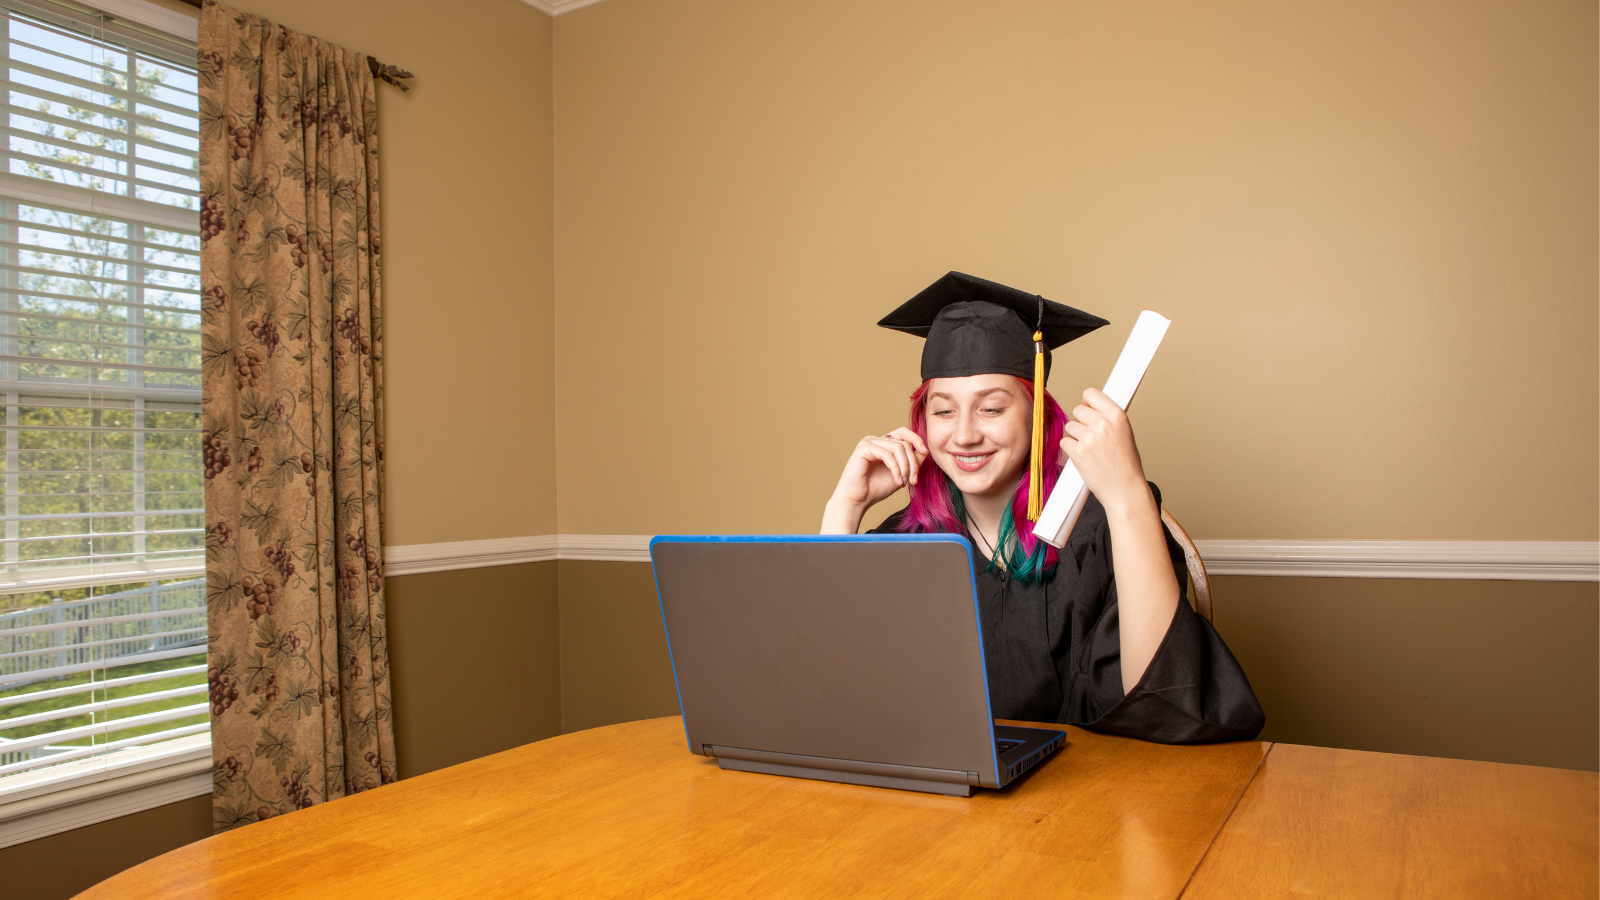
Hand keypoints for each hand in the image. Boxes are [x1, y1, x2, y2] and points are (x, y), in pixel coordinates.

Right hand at [821, 428, 927, 532]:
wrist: (858, 501)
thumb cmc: (876, 488)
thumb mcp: (901, 473)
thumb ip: (912, 461)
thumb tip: (924, 449)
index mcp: (883, 444)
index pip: (903, 433)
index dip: (916, 439)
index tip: (925, 452)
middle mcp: (876, 440)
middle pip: (904, 442)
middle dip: (913, 462)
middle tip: (913, 480)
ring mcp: (868, 443)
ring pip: (898, 447)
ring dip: (905, 467)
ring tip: (904, 482)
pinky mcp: (863, 448)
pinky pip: (887, 454)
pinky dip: (896, 469)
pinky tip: (897, 481)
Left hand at [1061, 388, 1149, 513]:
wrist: (1125, 489)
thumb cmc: (1126, 465)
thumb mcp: (1124, 433)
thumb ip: (1108, 418)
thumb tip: (1089, 406)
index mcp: (1117, 415)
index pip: (1091, 394)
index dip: (1087, 403)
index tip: (1088, 411)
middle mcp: (1103, 423)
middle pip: (1077, 410)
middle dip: (1080, 422)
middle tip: (1091, 438)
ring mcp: (1090, 437)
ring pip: (1069, 426)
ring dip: (1075, 437)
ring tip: (1090, 451)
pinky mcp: (1078, 451)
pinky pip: (1065, 442)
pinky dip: (1070, 450)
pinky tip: (1083, 458)